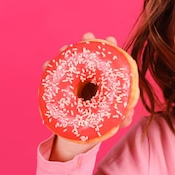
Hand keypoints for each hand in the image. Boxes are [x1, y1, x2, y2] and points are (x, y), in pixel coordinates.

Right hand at [43, 33, 134, 160]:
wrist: (78, 138)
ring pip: (69, 64)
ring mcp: (73, 83)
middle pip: (88, 57)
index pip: (108, 62)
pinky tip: (47, 65)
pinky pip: (52, 78)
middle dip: (87, 44)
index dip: (110, 48)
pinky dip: (49, 69)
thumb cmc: (100, 123)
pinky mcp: (59, 90)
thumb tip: (128, 114)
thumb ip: (121, 117)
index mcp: (105, 82)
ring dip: (66, 53)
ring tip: (65, 48)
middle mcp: (89, 79)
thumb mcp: (113, 120)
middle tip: (87, 37)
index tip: (111, 39)